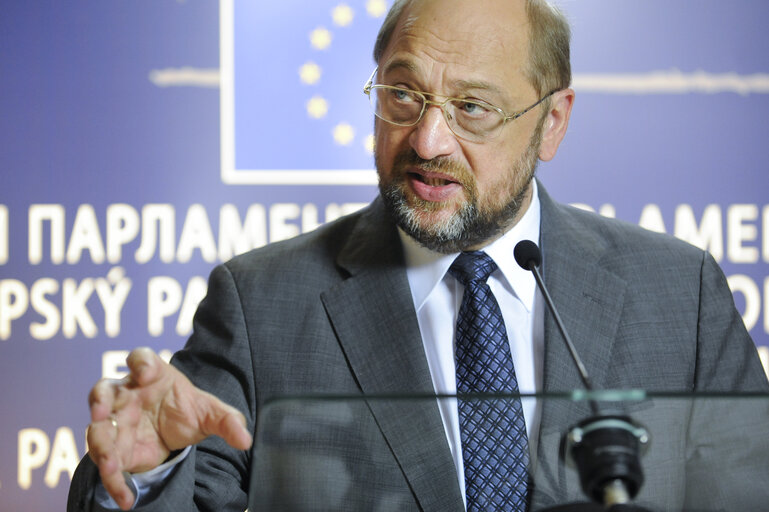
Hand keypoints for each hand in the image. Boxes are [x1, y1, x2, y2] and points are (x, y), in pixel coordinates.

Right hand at [86, 347, 252, 509]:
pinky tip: (126, 499)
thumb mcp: (211, 413)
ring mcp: (116, 421)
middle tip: (100, 411)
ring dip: (100, 445)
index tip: (146, 373)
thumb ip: (228, 421)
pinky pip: (108, 464)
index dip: (141, 363)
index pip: (141, 359)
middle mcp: (127, 394)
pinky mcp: (115, 448)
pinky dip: (114, 483)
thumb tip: (245, 440)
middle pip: (104, 392)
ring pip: (97, 429)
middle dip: (99, 401)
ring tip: (110, 464)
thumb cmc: (187, 410)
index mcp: (152, 374)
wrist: (177, 430)